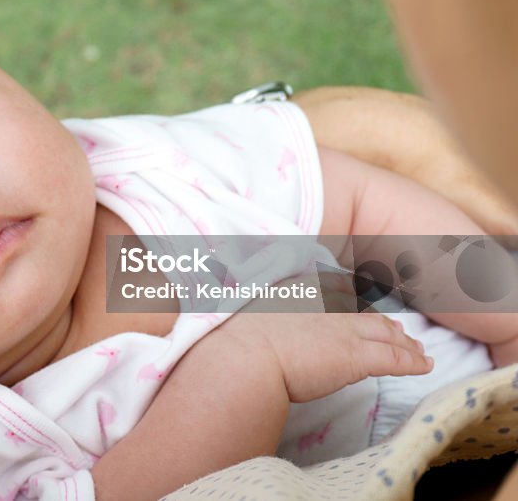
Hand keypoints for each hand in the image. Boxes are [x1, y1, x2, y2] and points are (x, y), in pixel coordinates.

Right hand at [218, 312, 432, 402]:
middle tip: (397, 329)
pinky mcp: (356, 357)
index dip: (348, 298)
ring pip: (384, 334)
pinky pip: (395, 359)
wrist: (243, 355)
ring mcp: (343, 329)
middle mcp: (326, 306)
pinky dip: (413, 362)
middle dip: (383, 323)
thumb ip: (250, 307)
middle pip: (363, 313)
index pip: (333, 291)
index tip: (354, 301)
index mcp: (298, 291)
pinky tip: (424, 366)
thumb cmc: (232, 337)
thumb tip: (235, 300)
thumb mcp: (237, 309)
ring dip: (403, 342)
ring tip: (415, 348)